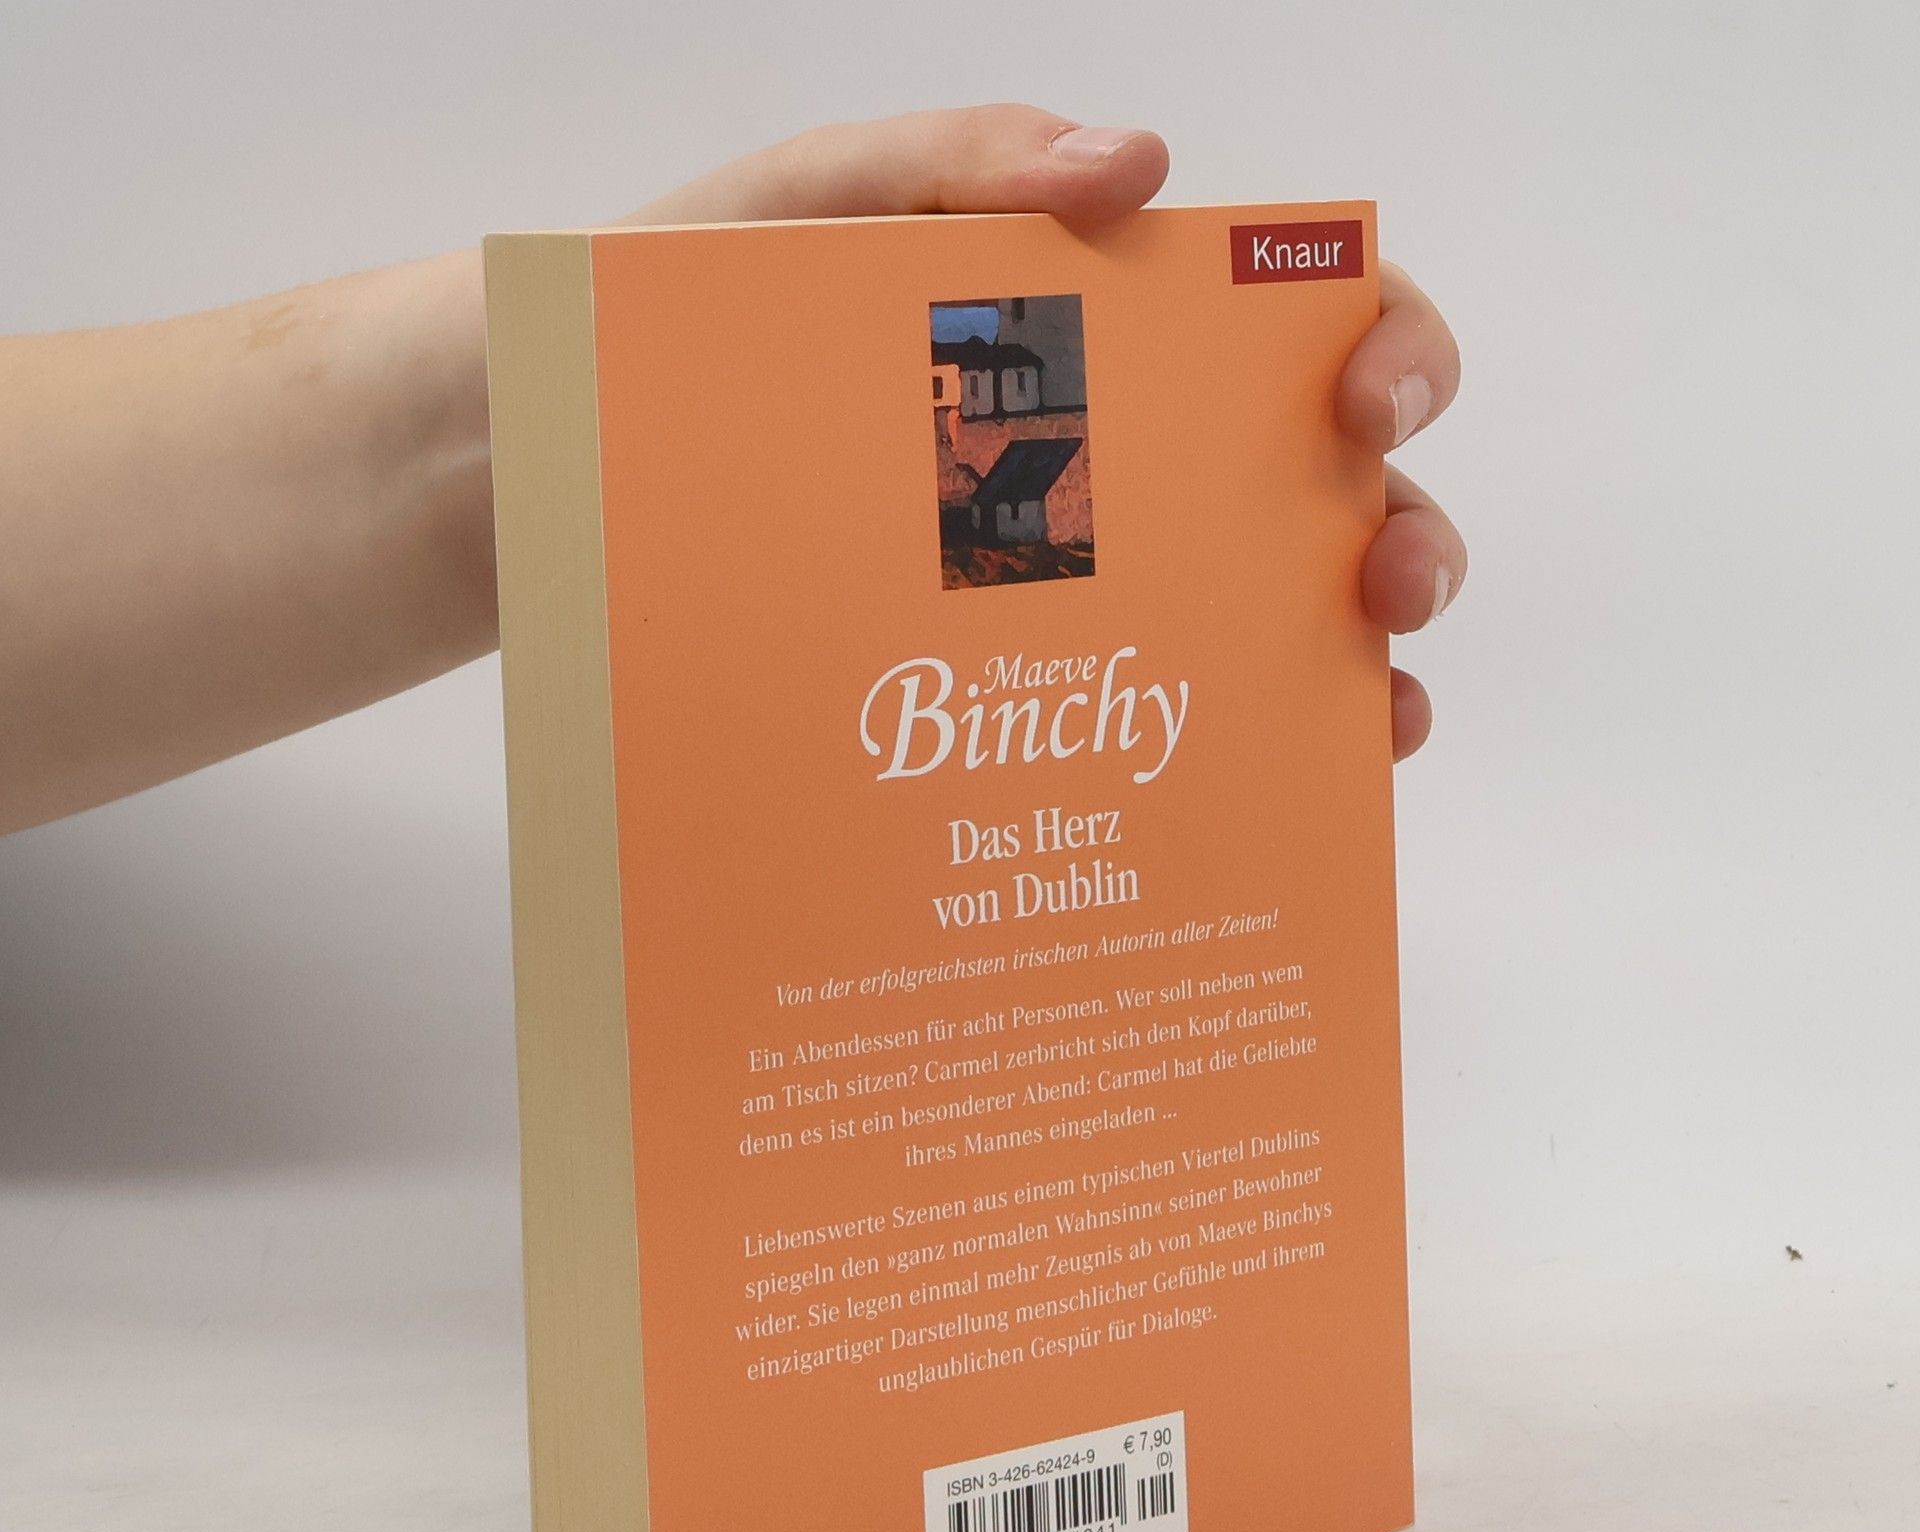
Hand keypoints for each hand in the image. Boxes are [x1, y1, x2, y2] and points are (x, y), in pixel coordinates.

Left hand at [628, 104, 1462, 762]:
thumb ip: (957, 167)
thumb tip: (1142, 168)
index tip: (1363, 410)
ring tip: (1368, 718)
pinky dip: (1218, 766)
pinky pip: (1134, 735)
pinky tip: (1248, 801)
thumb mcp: (803, 211)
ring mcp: (1066, 588)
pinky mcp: (1000, 693)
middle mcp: (1112, 466)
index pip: (1292, 325)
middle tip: (1388, 586)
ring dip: (1345, 670)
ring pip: (1261, 628)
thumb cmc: (666, 332)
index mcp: (1094, 331)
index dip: (1382, 352)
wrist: (534, 484)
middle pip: (1319, 496)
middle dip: (1400, 533)